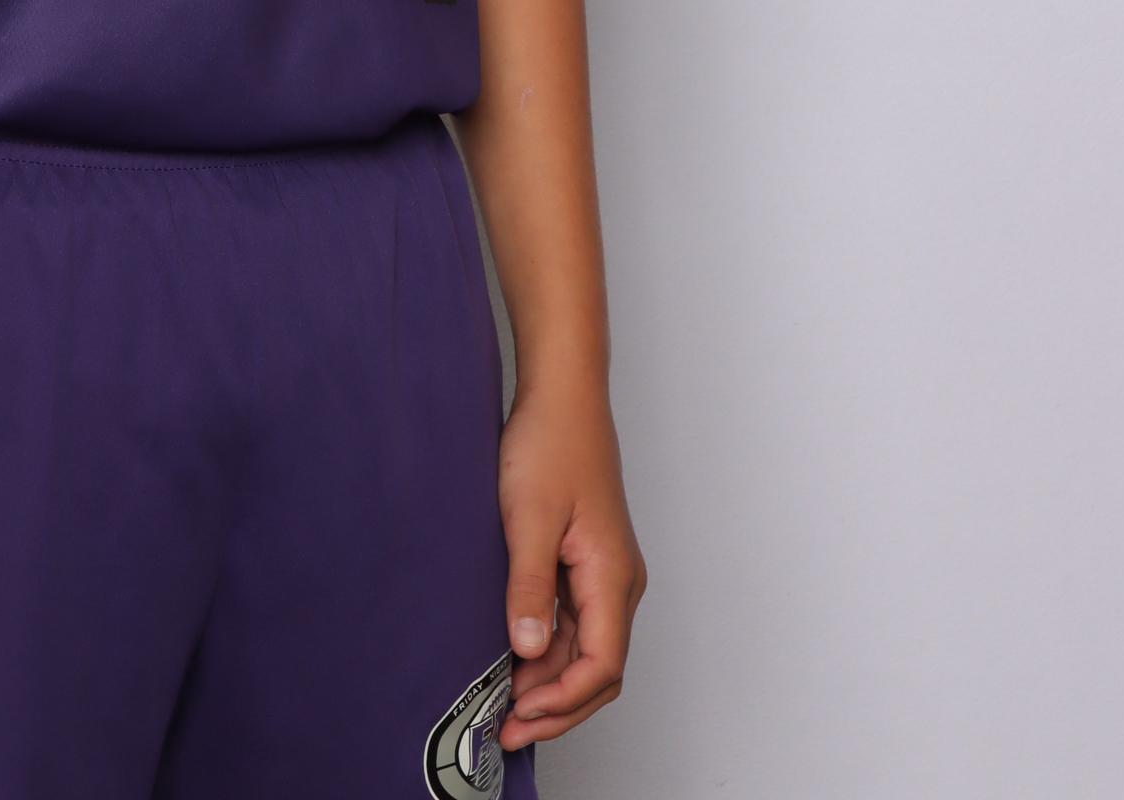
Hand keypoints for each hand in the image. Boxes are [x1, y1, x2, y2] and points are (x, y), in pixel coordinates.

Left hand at [494, 383, 645, 750]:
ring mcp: (605, 572)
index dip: (563, 701)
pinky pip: (576, 623)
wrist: (562, 395)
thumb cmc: (551, 443)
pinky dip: (550, 650)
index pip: (602, 665)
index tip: (520, 717)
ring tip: (504, 701)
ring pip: (588, 649)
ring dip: (552, 681)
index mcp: (613, 575)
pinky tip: (515, 657)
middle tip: (506, 728)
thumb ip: (528, 586)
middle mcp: (619, 581)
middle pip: (600, 669)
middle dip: (558, 706)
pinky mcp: (588, 561)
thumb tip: (527, 650)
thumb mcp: (529, 518)